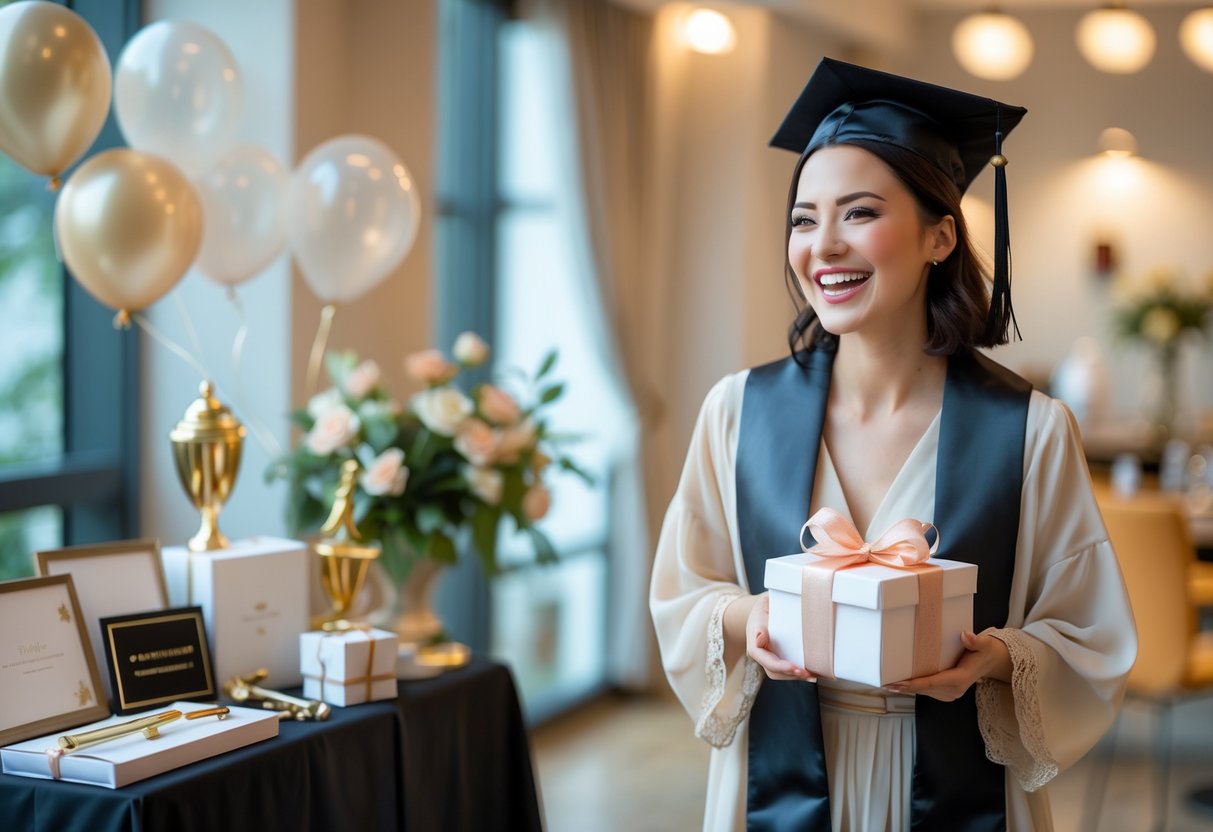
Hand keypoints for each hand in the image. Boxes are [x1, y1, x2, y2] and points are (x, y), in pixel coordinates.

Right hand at [746, 593, 814, 681]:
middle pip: (773, 671)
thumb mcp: (764, 604)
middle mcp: (760, 654)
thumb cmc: (766, 606)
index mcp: (754, 643)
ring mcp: (767, 658)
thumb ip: (763, 616)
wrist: (762, 611)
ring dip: (796, 676)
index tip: (795, 667)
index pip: (765, 659)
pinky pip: (785, 672)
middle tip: (808, 673)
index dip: (780, 666)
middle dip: (790, 674)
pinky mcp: (776, 660)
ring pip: (780, 674)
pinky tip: (812, 672)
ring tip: (813, 674)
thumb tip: (760, 636)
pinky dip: (798, 673)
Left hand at [884, 630, 1009, 700]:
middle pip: (924, 689)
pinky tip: (901, 684)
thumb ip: (975, 641)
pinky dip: (914, 688)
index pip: (932, 682)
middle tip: (884, 683)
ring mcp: (950, 694)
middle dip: (904, 687)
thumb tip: (965, 635)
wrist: (990, 662)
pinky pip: (927, 691)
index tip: (897, 684)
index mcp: (960, 679)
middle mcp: (954, 690)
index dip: (913, 684)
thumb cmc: (985, 651)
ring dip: (907, 689)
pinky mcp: (947, 693)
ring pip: (924, 691)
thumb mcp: (984, 644)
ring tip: (887, 685)